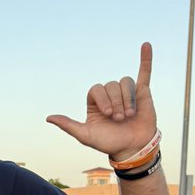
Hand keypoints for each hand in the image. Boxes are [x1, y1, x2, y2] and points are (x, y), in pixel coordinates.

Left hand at [46, 43, 156, 161]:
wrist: (131, 149)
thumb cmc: (108, 142)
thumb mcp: (85, 135)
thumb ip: (68, 125)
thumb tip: (48, 118)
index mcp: (95, 102)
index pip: (96, 89)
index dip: (102, 99)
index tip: (107, 114)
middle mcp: (110, 95)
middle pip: (111, 85)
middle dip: (116, 102)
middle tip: (119, 119)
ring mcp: (126, 93)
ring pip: (125, 83)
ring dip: (127, 99)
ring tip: (129, 115)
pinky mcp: (142, 93)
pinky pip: (144, 73)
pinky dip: (146, 59)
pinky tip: (146, 45)